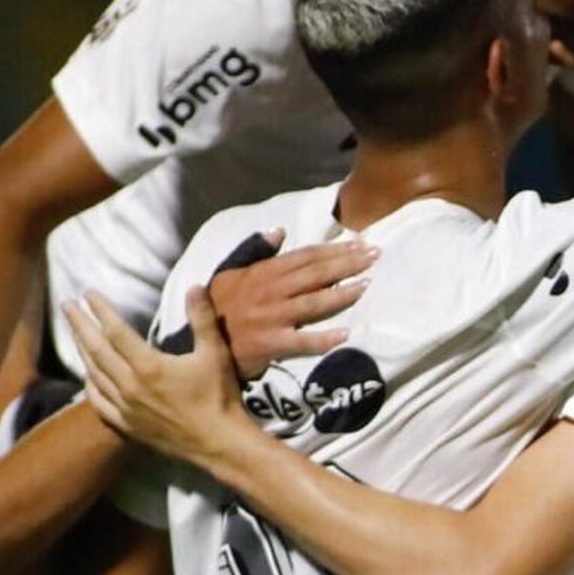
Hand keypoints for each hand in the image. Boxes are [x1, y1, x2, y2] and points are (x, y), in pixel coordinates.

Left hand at [68, 291, 256, 470]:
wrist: (220, 445)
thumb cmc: (220, 398)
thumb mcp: (215, 354)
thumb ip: (202, 319)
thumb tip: (194, 286)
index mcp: (149, 366)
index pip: (116, 331)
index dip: (101, 310)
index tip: (88, 293)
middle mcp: (130, 386)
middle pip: (96, 349)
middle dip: (80, 324)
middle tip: (67, 305)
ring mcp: (126, 408)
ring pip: (94, 374)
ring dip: (82, 350)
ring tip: (76, 332)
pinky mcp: (128, 426)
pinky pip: (99, 403)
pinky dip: (90, 386)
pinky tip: (88, 376)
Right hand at [204, 233, 372, 371]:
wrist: (197, 341)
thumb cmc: (218, 306)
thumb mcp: (229, 271)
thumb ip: (253, 250)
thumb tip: (278, 230)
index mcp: (263, 272)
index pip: (305, 256)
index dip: (334, 249)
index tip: (360, 243)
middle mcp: (270, 291)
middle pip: (315, 274)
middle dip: (347, 263)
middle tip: (375, 256)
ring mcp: (271, 317)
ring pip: (313, 303)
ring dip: (342, 293)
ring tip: (366, 285)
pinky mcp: (270, 343)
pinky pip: (302, 341)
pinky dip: (323, 339)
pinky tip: (345, 334)